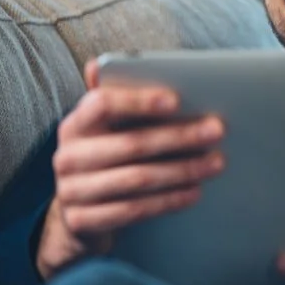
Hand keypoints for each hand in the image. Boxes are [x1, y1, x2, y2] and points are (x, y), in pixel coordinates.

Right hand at [36, 58, 225, 279]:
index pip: (102, 104)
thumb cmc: (106, 159)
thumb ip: (117, 99)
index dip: (138, 101)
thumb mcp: (108, 130)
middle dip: (179, 136)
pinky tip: (194, 192)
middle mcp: (68, 156)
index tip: (176, 100)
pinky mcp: (83, 221)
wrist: (79, 217)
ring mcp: (72, 191)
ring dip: (183, 170)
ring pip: (137, 179)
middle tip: (217, 130)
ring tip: (216, 163)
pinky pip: (134, 210)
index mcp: (75, 124)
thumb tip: (107, 63)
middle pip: (131, 143)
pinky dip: (169, 200)